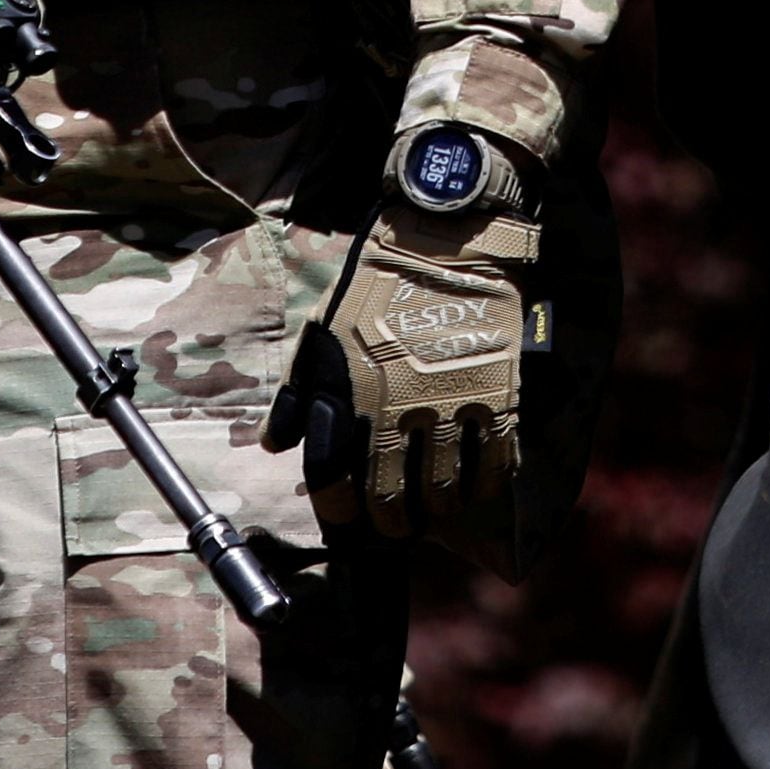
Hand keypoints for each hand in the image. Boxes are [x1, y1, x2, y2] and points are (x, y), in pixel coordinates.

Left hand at [294, 125, 543, 547]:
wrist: (444, 240)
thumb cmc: (376, 285)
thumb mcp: (321, 330)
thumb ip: (297, 393)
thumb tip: (275, 444)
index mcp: (346, 391)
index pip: (334, 478)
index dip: (338, 510)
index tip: (347, 519)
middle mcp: (393, 406)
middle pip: (389, 494)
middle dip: (391, 522)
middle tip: (397, 527)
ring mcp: (447, 402)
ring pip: (442, 486)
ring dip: (437, 508)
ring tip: (436, 510)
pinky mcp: (494, 391)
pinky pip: (492, 458)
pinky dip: (485, 483)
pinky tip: (477, 489)